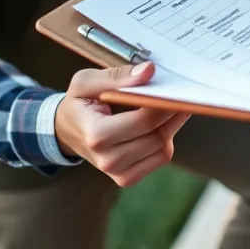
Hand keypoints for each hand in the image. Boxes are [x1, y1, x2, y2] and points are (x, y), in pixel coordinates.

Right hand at [54, 63, 189, 185]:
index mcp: (96, 134)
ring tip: (171, 106)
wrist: (66, 131)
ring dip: (172, 126)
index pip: (144, 120)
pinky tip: (159, 124)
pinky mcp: (127, 178)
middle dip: (174, 113)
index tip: (178, 88)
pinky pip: (160, 158)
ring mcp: (117, 173)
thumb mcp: (87, 82)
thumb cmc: (79, 103)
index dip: (165, 103)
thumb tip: (149, 70)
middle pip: (157, 135)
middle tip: (183, 94)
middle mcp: (107, 160)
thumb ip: (118, 76)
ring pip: (163, 149)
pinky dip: (166, 140)